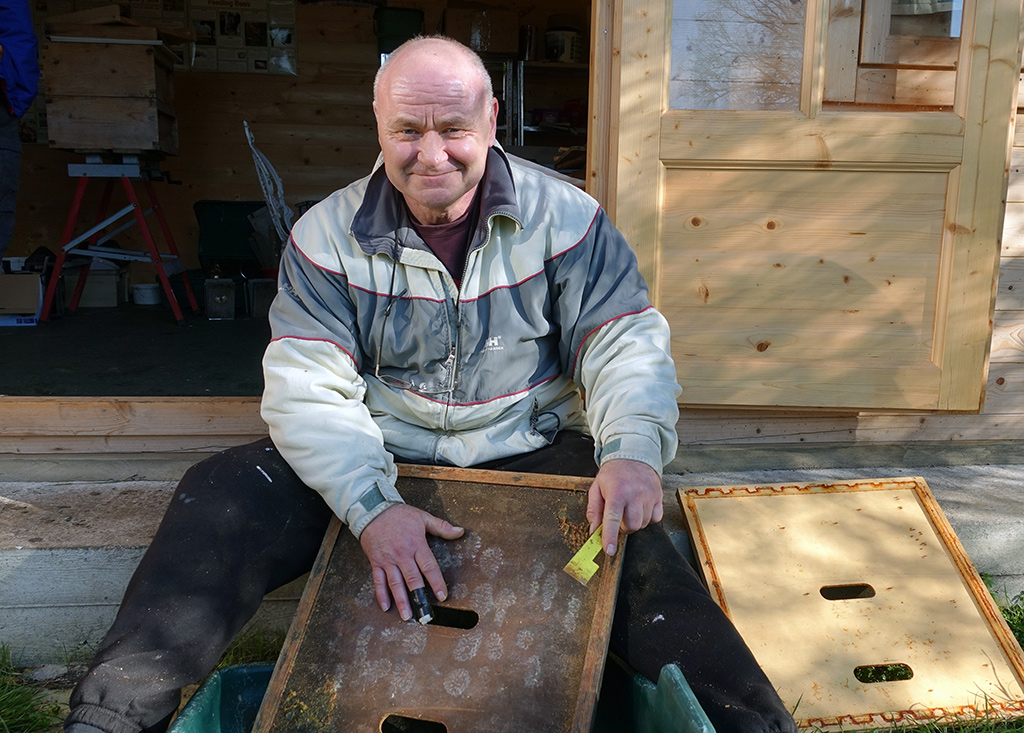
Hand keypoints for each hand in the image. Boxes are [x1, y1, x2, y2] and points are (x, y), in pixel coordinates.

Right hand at [359, 503, 463, 619]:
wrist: (372, 509)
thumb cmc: (399, 514)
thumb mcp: (422, 517)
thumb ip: (442, 527)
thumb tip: (460, 531)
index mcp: (416, 544)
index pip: (429, 566)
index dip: (436, 582)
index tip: (443, 595)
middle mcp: (402, 554)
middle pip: (412, 579)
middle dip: (419, 597)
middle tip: (424, 613)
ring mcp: (388, 559)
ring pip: (395, 583)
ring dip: (401, 600)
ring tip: (406, 616)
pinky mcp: (376, 562)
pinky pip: (378, 580)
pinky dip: (381, 594)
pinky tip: (385, 606)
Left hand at [586, 458, 662, 556]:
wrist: (633, 456)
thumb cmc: (613, 474)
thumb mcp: (596, 488)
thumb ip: (594, 510)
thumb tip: (594, 531)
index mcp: (616, 492)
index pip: (612, 518)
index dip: (610, 536)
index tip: (609, 550)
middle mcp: (634, 494)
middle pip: (631, 526)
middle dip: (622, 527)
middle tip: (618, 516)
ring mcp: (649, 496)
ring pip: (643, 524)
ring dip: (634, 522)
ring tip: (629, 509)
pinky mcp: (658, 497)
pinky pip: (655, 518)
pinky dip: (647, 518)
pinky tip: (640, 508)